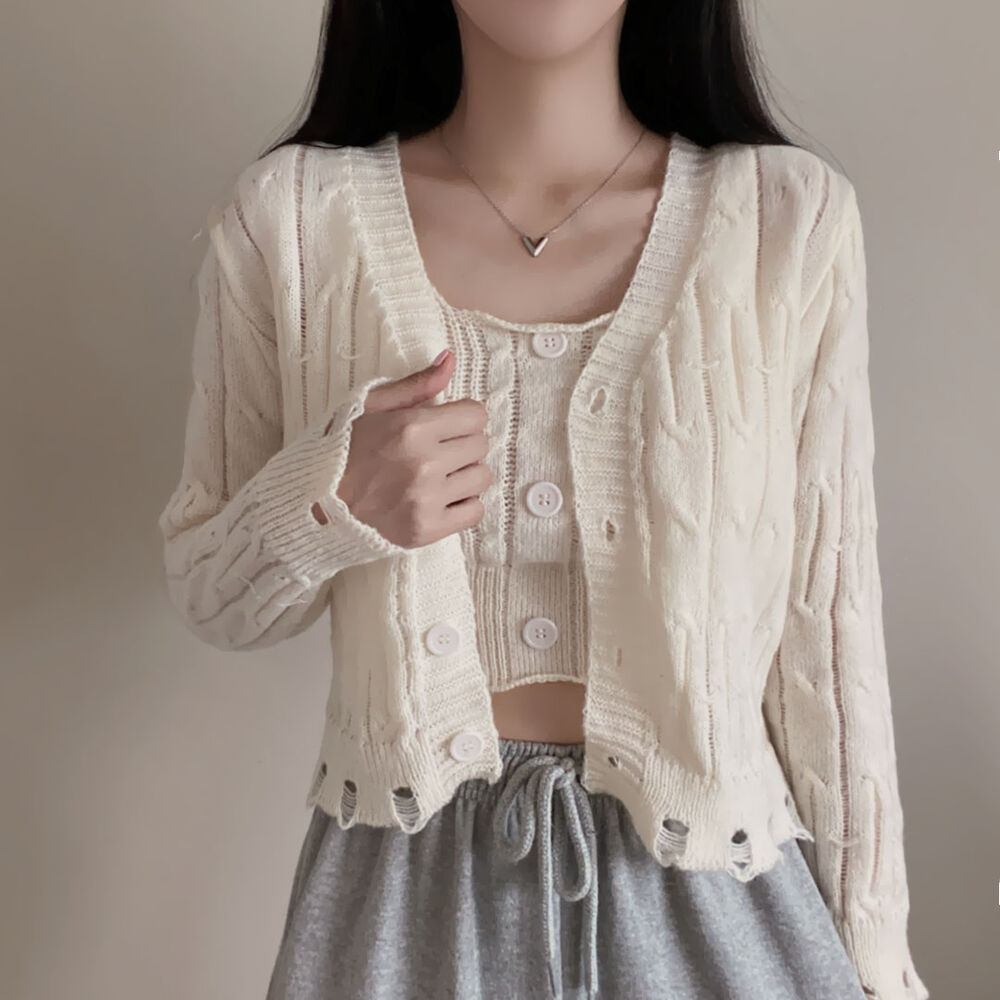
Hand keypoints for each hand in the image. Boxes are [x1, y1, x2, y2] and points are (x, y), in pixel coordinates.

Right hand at [333, 350, 491, 547]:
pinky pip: (474, 512)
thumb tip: (449, 360)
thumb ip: (415, 384)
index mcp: (411, 428)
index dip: (462, 417)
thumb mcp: (371, 406)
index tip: (446, 425)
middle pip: (480, 445)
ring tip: (439, 475)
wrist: (315, 504)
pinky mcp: (426, 529)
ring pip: (481, 478)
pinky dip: (463, 504)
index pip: (475, 415)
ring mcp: (426, 499)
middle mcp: (423, 463)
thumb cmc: (342, 451)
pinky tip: (440, 498)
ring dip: (465, 474)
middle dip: (463, 443)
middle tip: (437, 451)